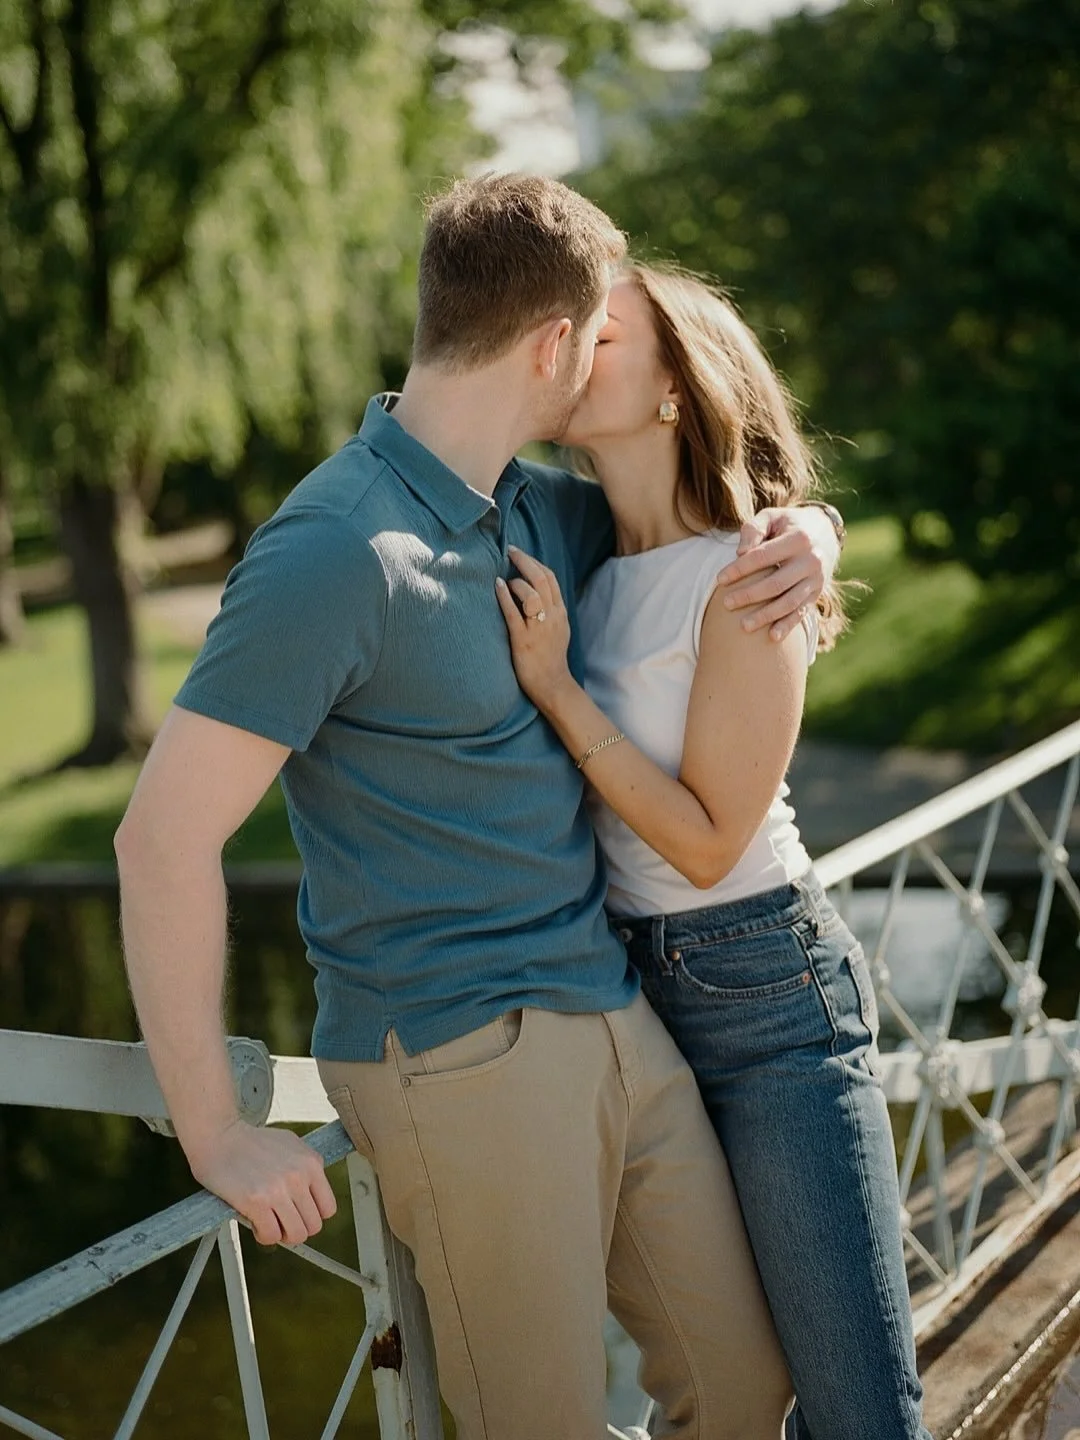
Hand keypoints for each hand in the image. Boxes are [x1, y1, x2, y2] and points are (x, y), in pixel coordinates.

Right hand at [187, 1119, 337, 1245]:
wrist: (220, 1137)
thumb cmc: (252, 1142)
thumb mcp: (291, 1145)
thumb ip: (306, 1168)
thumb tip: (315, 1196)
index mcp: (311, 1162)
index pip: (328, 1208)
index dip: (312, 1215)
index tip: (297, 1212)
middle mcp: (299, 1176)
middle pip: (313, 1226)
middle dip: (296, 1227)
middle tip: (280, 1219)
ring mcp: (278, 1190)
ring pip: (296, 1235)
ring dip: (281, 1234)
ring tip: (268, 1220)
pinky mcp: (256, 1202)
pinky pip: (271, 1236)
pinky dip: (263, 1234)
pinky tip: (255, 1220)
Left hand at [496, 546, 575, 710]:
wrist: (553, 684)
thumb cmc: (551, 657)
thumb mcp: (558, 629)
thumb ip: (550, 609)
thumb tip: (536, 591)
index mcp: (560, 612)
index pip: (550, 578)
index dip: (534, 562)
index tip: (519, 553)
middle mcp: (552, 617)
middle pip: (542, 579)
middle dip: (524, 561)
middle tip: (510, 551)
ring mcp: (539, 628)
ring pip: (531, 594)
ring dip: (516, 581)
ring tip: (504, 577)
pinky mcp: (524, 640)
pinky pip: (514, 613)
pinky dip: (505, 597)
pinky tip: (497, 586)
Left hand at [714, 505, 838, 640]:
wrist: (824, 532)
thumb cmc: (788, 524)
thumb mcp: (772, 517)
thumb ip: (754, 529)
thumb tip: (740, 553)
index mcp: (799, 539)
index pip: (763, 556)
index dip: (740, 569)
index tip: (720, 579)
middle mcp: (811, 561)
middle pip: (776, 583)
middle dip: (749, 595)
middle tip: (726, 603)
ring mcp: (816, 579)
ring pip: (789, 602)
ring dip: (766, 616)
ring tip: (743, 626)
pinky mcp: (817, 593)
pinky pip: (801, 612)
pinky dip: (787, 626)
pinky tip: (772, 637)